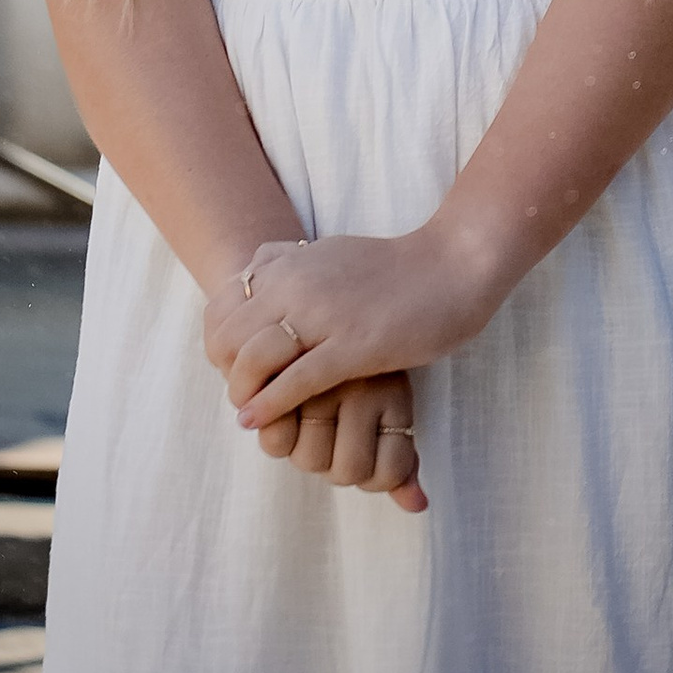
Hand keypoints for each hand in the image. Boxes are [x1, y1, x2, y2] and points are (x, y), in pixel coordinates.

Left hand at [218, 229, 500, 440]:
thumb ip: (292, 261)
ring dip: (243, 390)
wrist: (451, 267)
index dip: (220, 340)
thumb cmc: (393, 267)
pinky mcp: (353, 346)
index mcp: (293, 262)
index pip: (227, 304)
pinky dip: (270, 405)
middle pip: (231, 334)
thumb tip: (257, 267)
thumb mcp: (331, 252)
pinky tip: (258, 421)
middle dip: (226, 369)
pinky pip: (297, 381)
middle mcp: (299, 284)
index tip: (229, 364)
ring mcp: (325, 315)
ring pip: (256, 358)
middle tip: (239, 392)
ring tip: (246, 411)